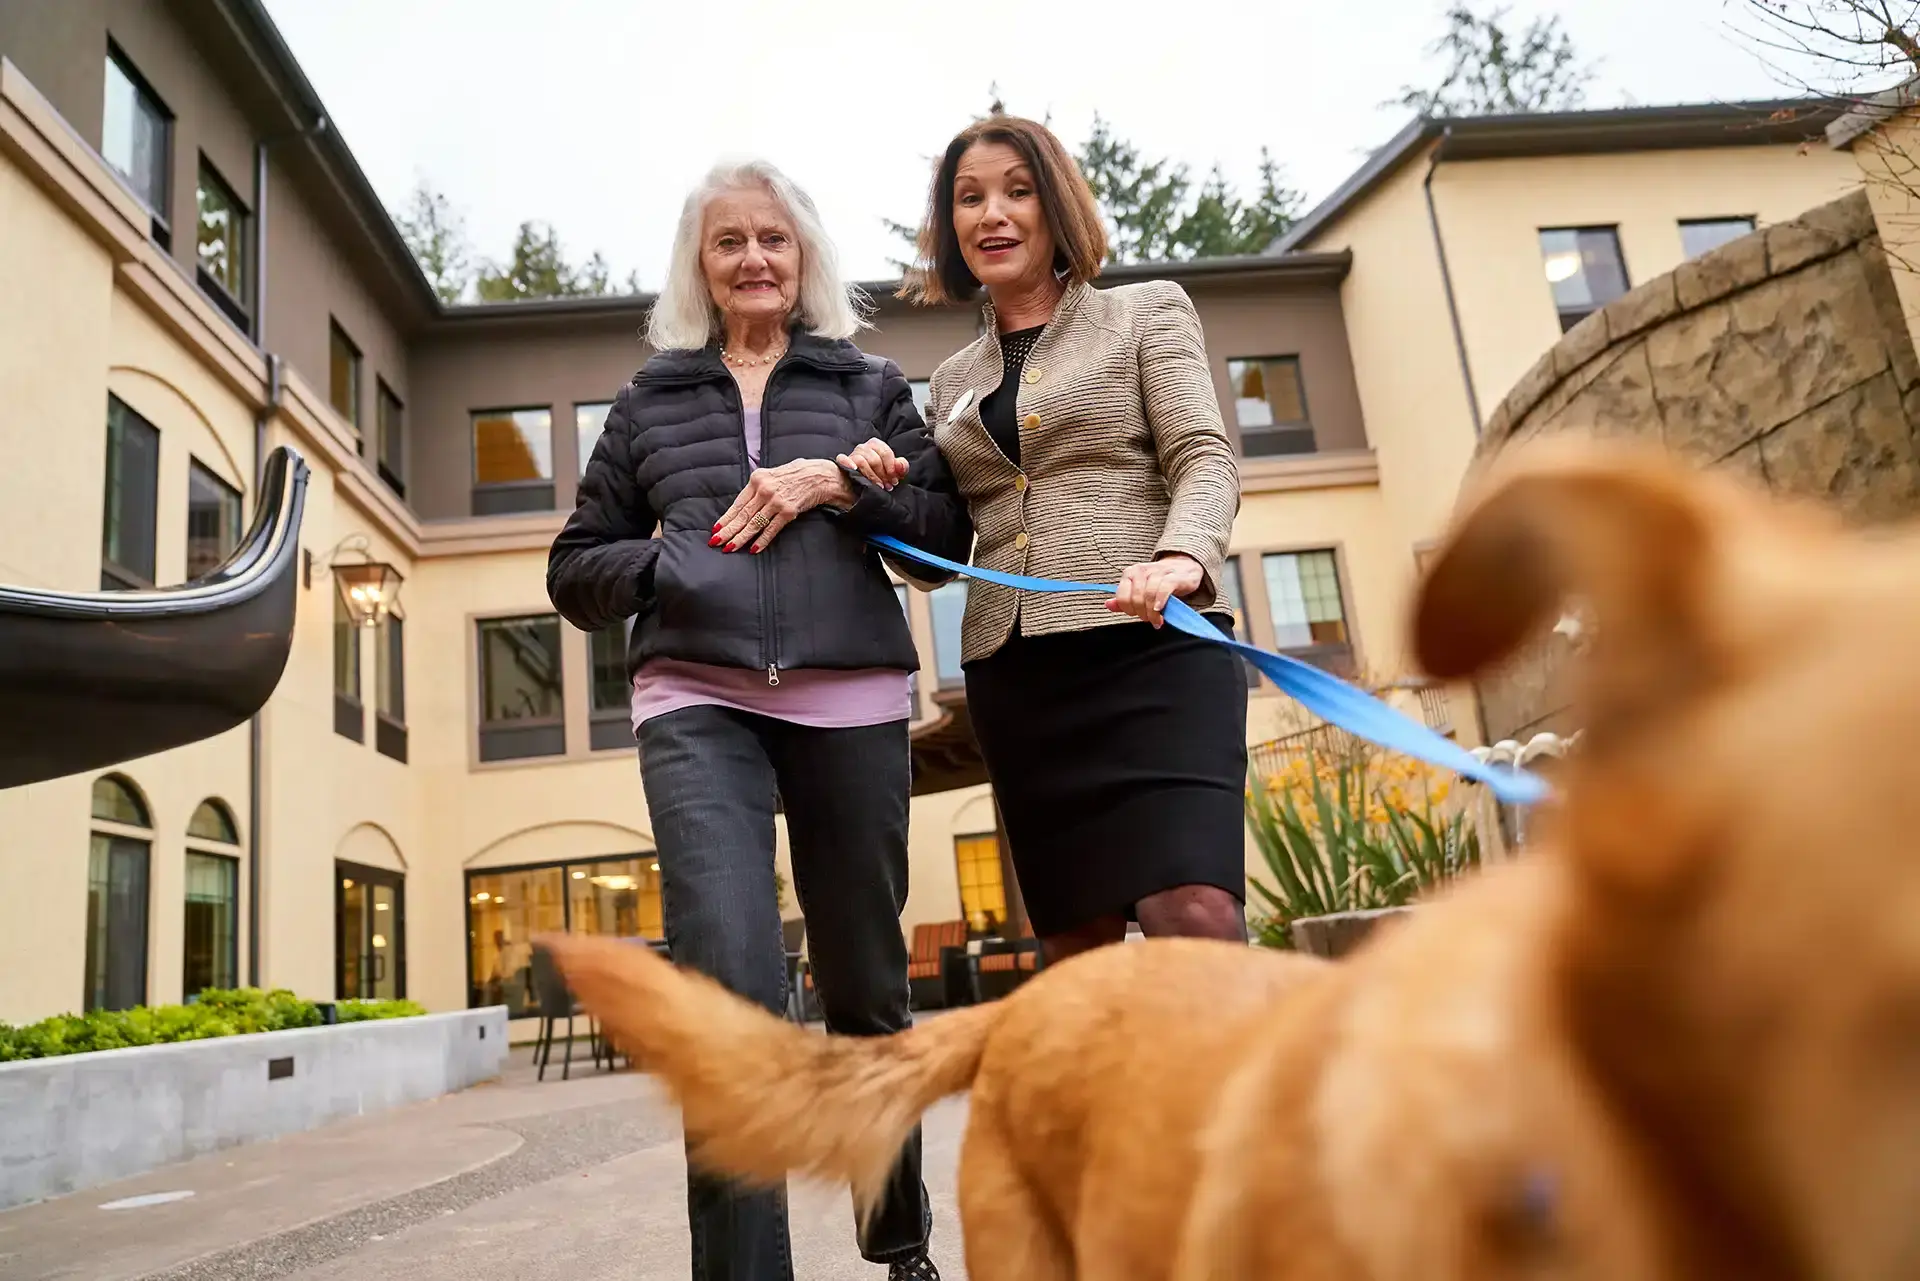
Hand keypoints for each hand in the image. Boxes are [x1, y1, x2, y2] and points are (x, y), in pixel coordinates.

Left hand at [712, 460, 852, 553]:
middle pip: (743, 515)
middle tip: (716, 542)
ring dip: (741, 538)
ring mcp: (776, 501)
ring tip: (730, 548)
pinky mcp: (788, 511)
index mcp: (757, 479)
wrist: (819, 475)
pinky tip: (753, 549)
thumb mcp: (771, 475)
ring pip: (754, 524)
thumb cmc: (795, 474)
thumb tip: (742, 508)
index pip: (737, 504)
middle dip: (728, 531)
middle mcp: (764, 490)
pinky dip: (762, 540)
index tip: (716, 529)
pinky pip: (771, 529)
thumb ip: (757, 488)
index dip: (726, 518)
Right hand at [835, 437, 906, 489]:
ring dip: (871, 476)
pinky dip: (848, 463)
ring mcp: (852, 454)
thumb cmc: (877, 476)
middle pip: (875, 459)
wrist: (856, 486)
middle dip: (882, 474)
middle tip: (887, 486)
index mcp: (876, 445)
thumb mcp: (892, 471)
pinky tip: (854, 470)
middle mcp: (863, 447)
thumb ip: (901, 466)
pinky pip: (843, 459)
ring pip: (862, 462)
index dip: (892, 468)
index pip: (886, 453)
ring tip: (877, 486)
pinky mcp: (842, 462)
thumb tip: (900, 466)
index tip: (894, 480)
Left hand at [1106, 554, 1204, 627]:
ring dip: (1152, 612)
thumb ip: (1123, 599)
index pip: (1122, 597)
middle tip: (1150, 619)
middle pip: (1135, 598)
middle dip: (1142, 613)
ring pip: (1149, 595)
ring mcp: (1158, 572)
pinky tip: (1160, 609)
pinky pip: (1163, 589)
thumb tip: (1108, 605)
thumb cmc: (1159, 583)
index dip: (1129, 610)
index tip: (1137, 615)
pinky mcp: (1173, 576)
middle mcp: (1141, 570)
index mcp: (1129, 573)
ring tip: (1157, 620)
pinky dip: (1160, 601)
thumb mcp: (1139, 590)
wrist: (1184, 568)